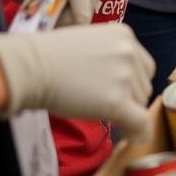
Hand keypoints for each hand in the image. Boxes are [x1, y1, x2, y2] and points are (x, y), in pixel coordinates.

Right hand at [0, 23, 155, 140]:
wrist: (31, 68)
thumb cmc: (48, 56)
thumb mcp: (89, 43)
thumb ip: (109, 56)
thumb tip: (117, 81)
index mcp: (125, 36)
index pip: (144, 67)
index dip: (134, 83)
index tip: (122, 94)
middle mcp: (130, 53)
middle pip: (143, 86)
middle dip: (130, 98)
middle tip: (107, 107)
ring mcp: (125, 77)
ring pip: (140, 103)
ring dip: (127, 112)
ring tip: (102, 114)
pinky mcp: (117, 101)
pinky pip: (139, 121)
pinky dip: (139, 132)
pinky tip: (134, 138)